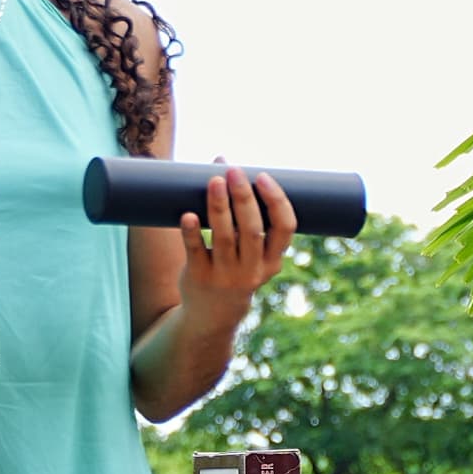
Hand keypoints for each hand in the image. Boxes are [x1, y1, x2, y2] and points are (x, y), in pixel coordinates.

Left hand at [171, 164, 297, 325]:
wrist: (213, 314)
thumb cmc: (234, 268)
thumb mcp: (250, 250)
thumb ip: (240, 209)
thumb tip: (220, 160)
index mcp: (272, 260)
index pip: (285, 228)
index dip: (276, 202)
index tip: (262, 177)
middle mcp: (253, 269)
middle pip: (252, 230)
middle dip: (244, 198)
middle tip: (233, 171)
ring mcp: (226, 275)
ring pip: (224, 238)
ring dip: (219, 207)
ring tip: (213, 180)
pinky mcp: (200, 277)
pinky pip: (196, 252)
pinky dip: (191, 232)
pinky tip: (187, 214)